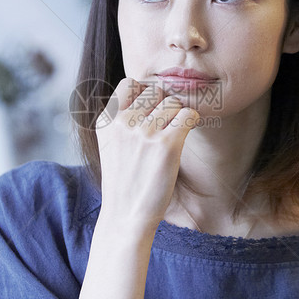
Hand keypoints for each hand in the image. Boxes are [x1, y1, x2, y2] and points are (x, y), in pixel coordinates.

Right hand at [96, 77, 199, 231]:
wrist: (125, 216)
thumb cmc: (123, 181)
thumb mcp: (109, 144)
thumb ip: (121, 118)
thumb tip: (146, 93)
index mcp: (107, 119)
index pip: (130, 83)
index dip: (145, 94)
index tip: (150, 111)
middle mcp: (123, 122)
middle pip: (155, 91)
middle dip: (163, 105)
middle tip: (164, 128)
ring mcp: (145, 132)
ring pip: (173, 102)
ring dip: (177, 116)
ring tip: (171, 137)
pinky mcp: (167, 145)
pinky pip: (189, 115)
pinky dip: (191, 122)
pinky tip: (184, 136)